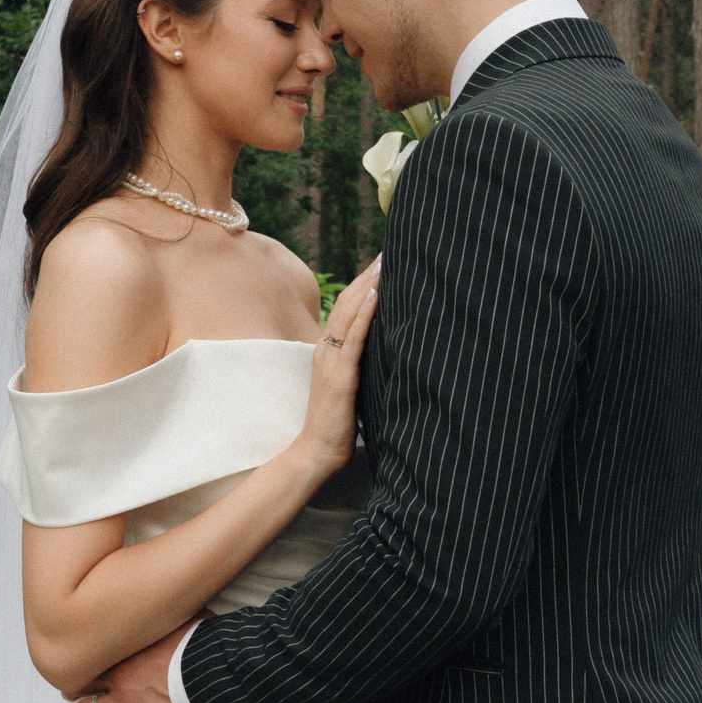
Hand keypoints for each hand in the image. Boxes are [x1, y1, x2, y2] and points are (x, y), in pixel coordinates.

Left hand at [57, 617, 203, 702]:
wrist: (213, 678)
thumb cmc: (204, 647)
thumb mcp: (186, 620)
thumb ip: (174, 616)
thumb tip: (179, 600)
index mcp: (130, 652)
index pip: (98, 656)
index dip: (88, 661)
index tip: (82, 661)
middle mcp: (121, 679)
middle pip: (87, 684)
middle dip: (74, 689)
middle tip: (67, 693)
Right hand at [298, 257, 380, 475]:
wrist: (314, 452)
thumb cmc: (334, 424)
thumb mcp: (347, 387)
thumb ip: (357, 366)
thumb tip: (382, 352)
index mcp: (328, 351)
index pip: (345, 308)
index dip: (362, 284)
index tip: (381, 263)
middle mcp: (326, 350)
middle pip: (347, 302)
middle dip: (367, 275)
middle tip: (388, 250)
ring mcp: (331, 361)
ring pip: (349, 313)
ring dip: (368, 285)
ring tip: (384, 262)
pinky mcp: (341, 376)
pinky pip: (354, 339)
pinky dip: (365, 314)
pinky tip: (377, 295)